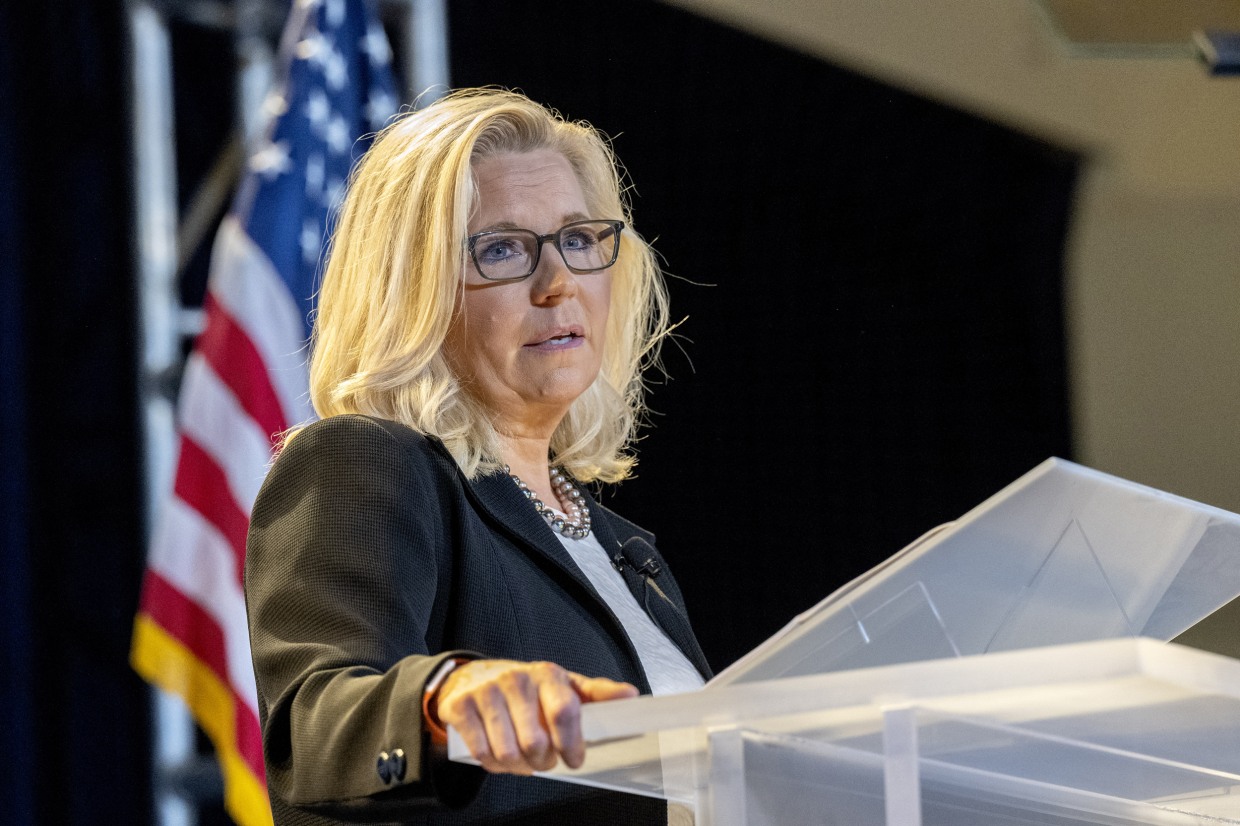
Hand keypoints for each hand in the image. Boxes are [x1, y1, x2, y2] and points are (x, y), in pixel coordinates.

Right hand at [429, 659, 637, 774]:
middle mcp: (516, 679)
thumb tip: (630, 695)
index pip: (565, 711)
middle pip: (535, 741)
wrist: (474, 677)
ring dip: (517, 767)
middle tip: (544, 759)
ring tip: (522, 759)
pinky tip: (498, 755)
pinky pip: (481, 752)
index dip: (571, 743)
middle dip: (543, 761)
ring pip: (508, 752)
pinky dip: (492, 764)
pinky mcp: (460, 707)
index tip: (574, 759)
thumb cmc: (526, 688)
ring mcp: (487, 692)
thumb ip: (597, 694)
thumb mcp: (564, 686)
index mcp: (547, 674)